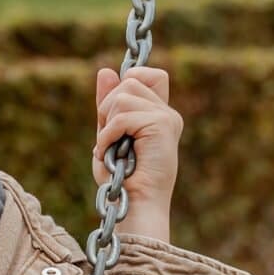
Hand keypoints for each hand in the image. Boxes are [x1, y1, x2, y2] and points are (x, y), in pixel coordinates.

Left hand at [93, 64, 181, 239]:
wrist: (134, 203)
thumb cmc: (121, 177)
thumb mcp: (108, 133)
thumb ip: (109, 103)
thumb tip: (106, 71)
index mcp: (159, 114)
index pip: (150, 74)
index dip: (130, 79)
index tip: (114, 111)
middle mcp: (167, 113)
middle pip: (130, 80)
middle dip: (108, 107)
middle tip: (110, 138)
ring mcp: (167, 117)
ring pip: (123, 95)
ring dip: (107, 123)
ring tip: (112, 148)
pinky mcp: (161, 125)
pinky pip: (121, 117)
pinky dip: (107, 136)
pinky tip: (109, 153)